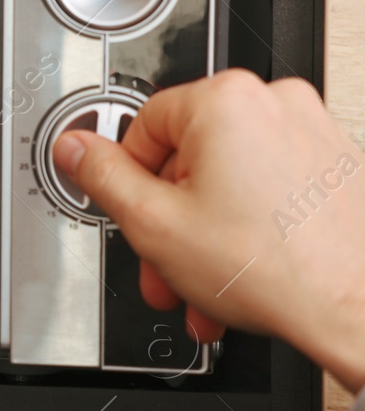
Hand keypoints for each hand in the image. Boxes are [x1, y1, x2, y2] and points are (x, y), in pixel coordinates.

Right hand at [54, 70, 364, 389]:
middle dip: (170, 219)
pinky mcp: (339, 166)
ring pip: (232, 179)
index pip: (144, 124)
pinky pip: (272, 188)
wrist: (357, 311)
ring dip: (206, 233)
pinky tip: (242, 271)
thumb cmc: (276, 270)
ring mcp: (315, 133)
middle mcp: (277, 103)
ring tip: (203, 283)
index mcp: (227, 100)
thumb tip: (75, 147)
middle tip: (163, 260)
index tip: (130, 210)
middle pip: (190, 157)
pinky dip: (251, 226)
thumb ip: (101, 177)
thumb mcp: (152, 223)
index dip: (128, 178)